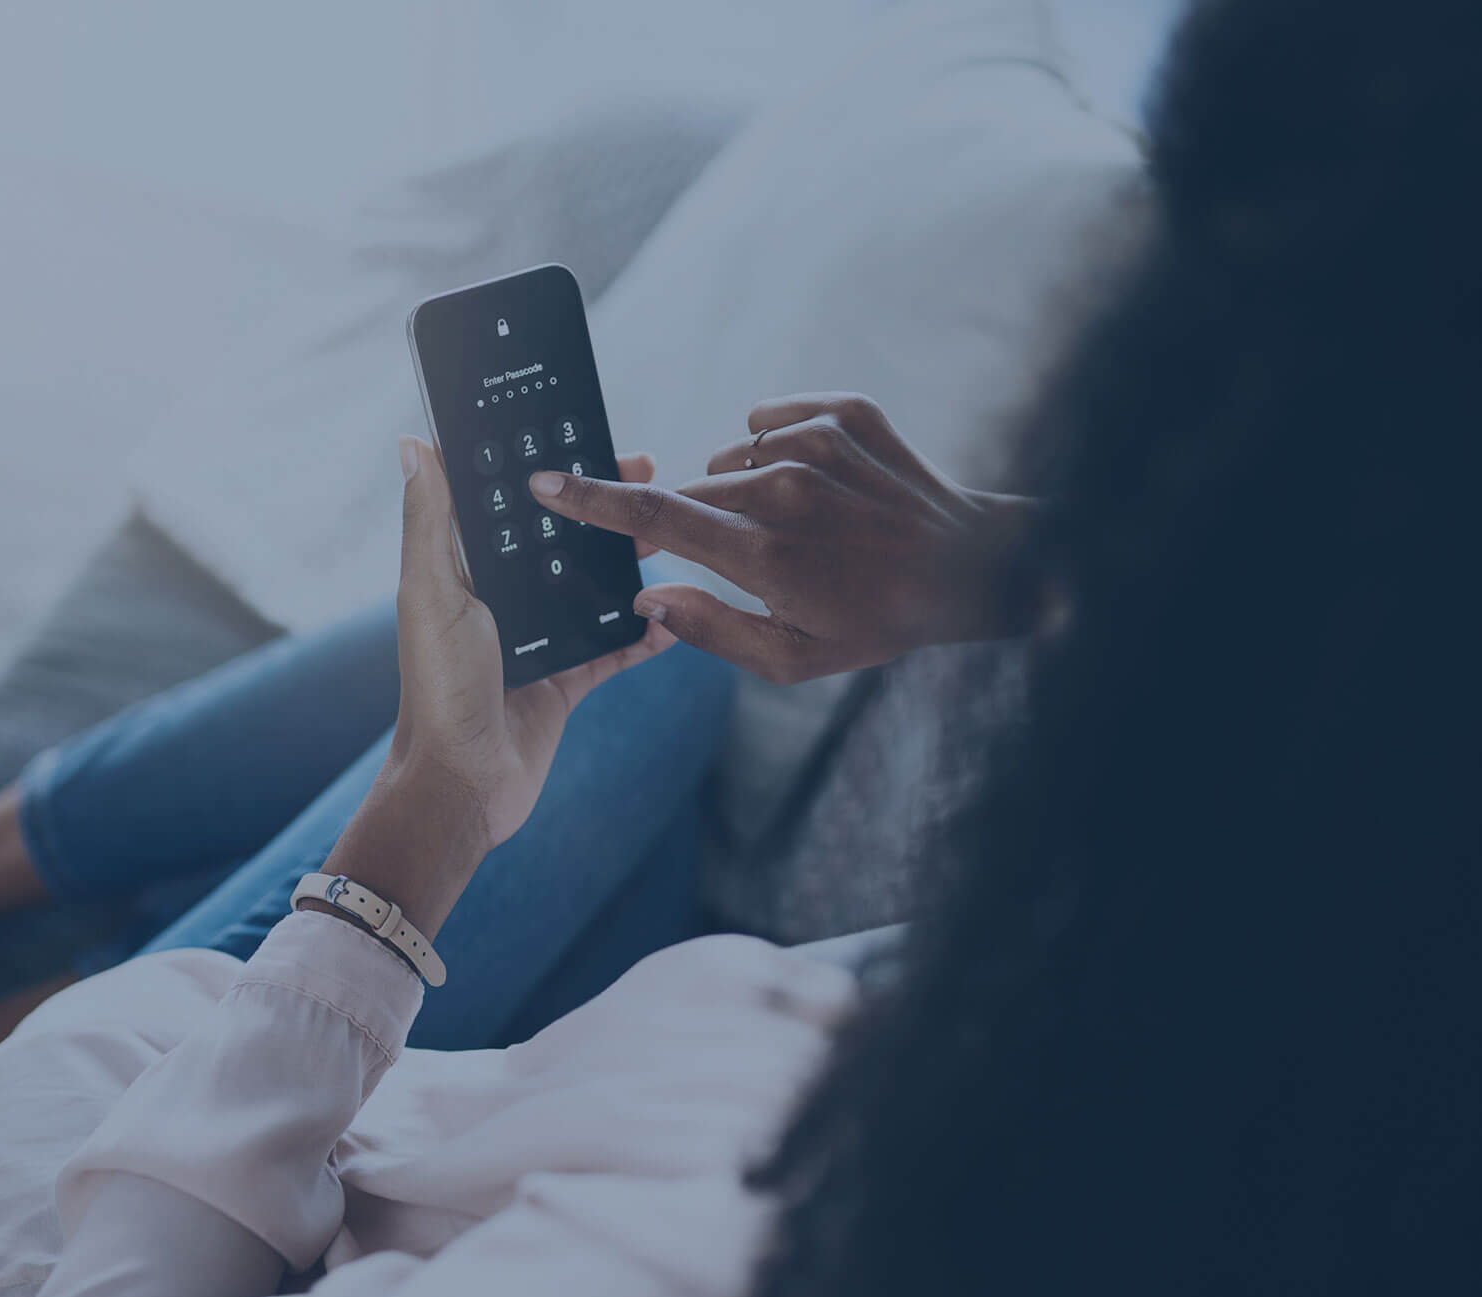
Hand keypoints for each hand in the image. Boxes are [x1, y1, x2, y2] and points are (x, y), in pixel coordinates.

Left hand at [318, 438, 673, 935]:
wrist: (463, 786)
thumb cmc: (437, 689)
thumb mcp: (431, 593)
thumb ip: (430, 520)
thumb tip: (415, 443)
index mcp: (463, 570)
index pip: (509, 504)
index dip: (544, 468)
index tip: (585, 432)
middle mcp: (500, 599)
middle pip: (559, 538)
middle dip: (602, 506)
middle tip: (649, 471)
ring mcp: (536, 641)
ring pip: (591, 587)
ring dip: (628, 562)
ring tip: (669, 531)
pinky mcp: (565, 682)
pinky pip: (613, 648)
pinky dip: (644, 632)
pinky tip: (673, 612)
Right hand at [528, 394, 1039, 683]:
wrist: (975, 565)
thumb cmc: (877, 621)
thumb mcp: (793, 660)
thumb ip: (710, 630)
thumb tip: (648, 598)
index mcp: (763, 552)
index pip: (655, 519)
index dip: (593, 500)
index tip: (548, 482)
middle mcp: (784, 488)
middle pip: (691, 491)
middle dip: (697, 520)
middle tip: (756, 554)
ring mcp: (815, 442)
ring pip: (730, 457)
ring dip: (743, 487)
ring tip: (803, 525)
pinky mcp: (841, 411)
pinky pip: (769, 421)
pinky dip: (779, 449)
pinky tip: (821, 487)